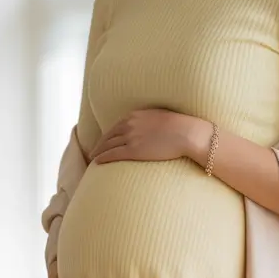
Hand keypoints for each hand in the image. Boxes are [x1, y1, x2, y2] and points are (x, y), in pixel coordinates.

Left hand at [88, 108, 209, 166]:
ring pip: (107, 145)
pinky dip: (103, 158)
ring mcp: (130, 137)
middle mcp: (129, 125)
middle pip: (108, 136)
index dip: (107, 135)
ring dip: (98, 152)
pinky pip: (113, 154)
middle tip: (92, 151)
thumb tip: (150, 128)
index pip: (115, 126)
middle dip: (99, 144)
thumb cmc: (180, 127)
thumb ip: (150, 122)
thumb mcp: (161, 118)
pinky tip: (97, 162)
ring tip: (93, 158)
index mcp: (135, 116)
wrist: (186, 133)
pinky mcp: (134, 150)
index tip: (103, 141)